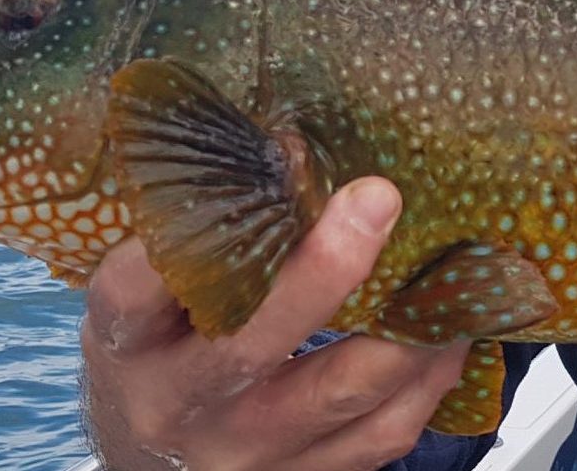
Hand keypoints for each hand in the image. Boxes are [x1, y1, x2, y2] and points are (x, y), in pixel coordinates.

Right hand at [79, 177, 471, 470]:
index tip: (273, 155)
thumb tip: (286, 138)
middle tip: (377, 198)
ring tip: (448, 262)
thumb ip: (193, 238)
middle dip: (324, 269)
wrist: (154, 464)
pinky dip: (428, 377)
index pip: (139, 287)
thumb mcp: (142, 298)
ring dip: (405, 325)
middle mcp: (180, 403)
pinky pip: (382, 433)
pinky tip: (449, 328)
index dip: (200, 224)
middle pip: (251, 343)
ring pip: (337, 392)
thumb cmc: (157, 355)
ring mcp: (245, 450)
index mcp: (127, 344)